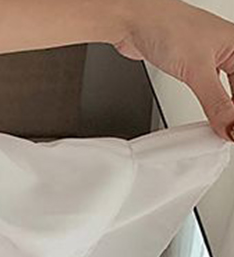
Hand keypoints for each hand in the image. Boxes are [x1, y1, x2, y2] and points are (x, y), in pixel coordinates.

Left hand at [111, 0, 233, 140]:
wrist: (132, 22)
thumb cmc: (166, 27)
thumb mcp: (196, 71)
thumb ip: (215, 103)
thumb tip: (230, 127)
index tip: (232, 131)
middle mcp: (228, 51)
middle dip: (233, 113)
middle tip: (227, 134)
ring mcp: (210, 59)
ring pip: (226, 91)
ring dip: (223, 111)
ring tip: (220, 131)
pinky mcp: (192, 68)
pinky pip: (209, 91)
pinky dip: (209, 107)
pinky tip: (208, 119)